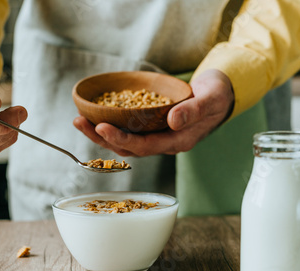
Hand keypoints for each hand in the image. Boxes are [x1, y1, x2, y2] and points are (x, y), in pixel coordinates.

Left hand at [73, 69, 233, 156]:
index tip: (101, 126)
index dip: (122, 139)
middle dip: (101, 137)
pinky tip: (95, 116)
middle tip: (79, 122)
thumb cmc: (217, 96)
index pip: (145, 146)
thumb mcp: (211, 99)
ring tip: (80, 120)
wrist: (220, 94)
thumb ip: (193, 111)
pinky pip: (128, 130)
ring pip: (125, 141)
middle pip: (128, 147)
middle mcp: (164, 143)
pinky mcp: (152, 126)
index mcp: (178, 142)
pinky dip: (111, 125)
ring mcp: (157, 135)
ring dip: (101, 133)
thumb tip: (173, 121)